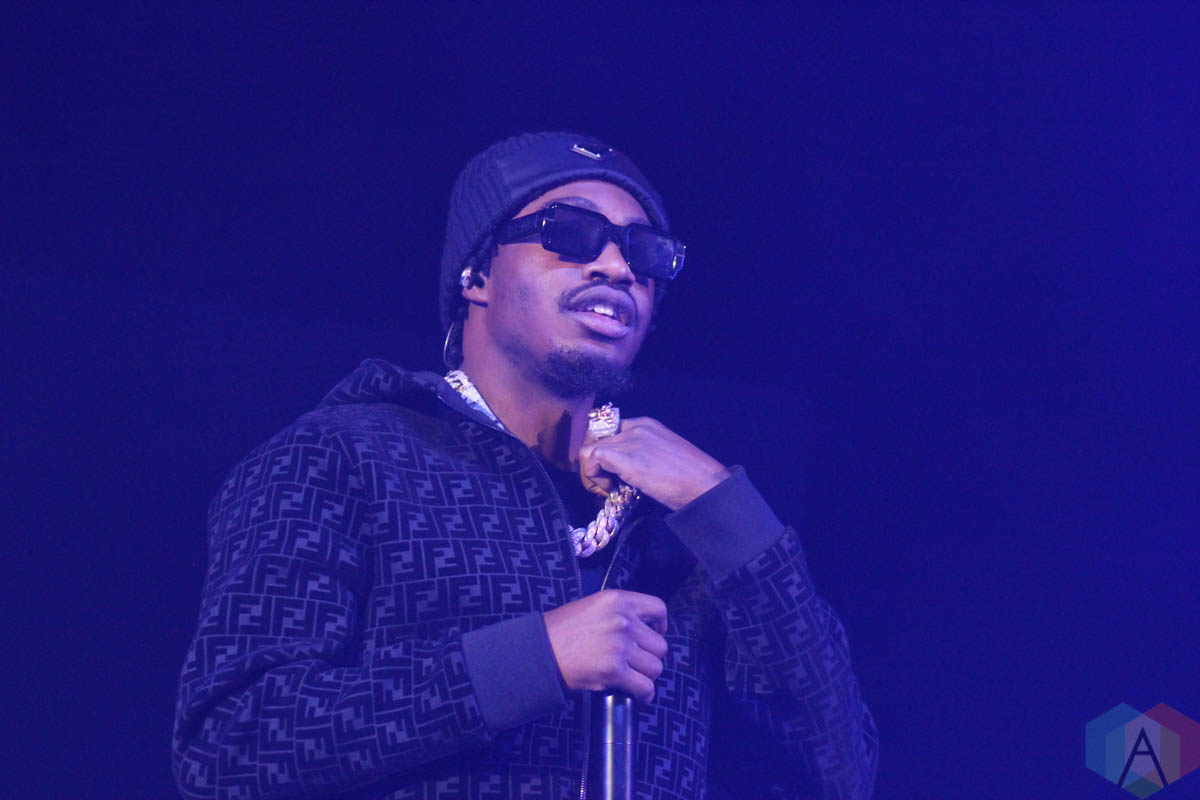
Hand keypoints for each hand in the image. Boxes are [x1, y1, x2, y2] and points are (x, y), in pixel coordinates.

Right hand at [542, 590, 668, 702]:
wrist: (539, 650)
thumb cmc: (560, 631)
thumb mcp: (592, 607)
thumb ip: (618, 613)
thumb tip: (642, 629)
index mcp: (618, 600)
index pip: (658, 608)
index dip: (660, 625)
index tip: (655, 633)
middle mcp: (623, 621)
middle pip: (659, 645)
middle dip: (649, 656)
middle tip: (635, 662)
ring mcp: (620, 646)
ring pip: (655, 667)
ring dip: (646, 675)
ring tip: (633, 677)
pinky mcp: (614, 671)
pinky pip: (645, 687)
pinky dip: (644, 694)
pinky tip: (637, 695)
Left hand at [578, 417, 731, 510]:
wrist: (707, 487)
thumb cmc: (690, 479)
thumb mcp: (663, 457)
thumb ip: (642, 455)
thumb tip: (622, 470)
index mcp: (646, 425)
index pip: (607, 430)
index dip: (601, 452)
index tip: (608, 473)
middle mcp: (636, 427)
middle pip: (595, 438)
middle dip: (593, 463)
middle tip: (605, 484)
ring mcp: (632, 440)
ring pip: (589, 448)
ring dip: (592, 473)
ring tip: (608, 490)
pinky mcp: (628, 458)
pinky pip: (593, 458)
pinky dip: (593, 477)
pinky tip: (609, 491)